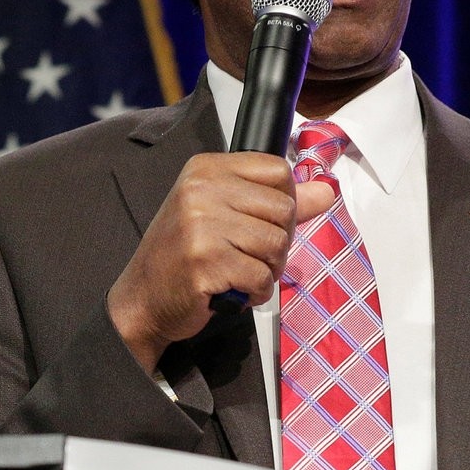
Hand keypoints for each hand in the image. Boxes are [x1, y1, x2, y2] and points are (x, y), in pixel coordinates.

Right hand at [107, 150, 338, 372]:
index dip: (283, 203)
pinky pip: (261, 277)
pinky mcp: (205, 263)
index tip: (261, 224)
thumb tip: (327, 190)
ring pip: (276, 244)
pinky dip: (256, 292)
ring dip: (268, 270)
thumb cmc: (184, 256)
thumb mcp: (224, 215)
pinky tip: (235, 291)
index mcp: (206, 169)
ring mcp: (201, 226)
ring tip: (241, 274)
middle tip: (249, 256)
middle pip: (283, 209)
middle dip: (278, 242)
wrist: (142, 299)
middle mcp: (201, 190)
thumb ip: (276, 201)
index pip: (278, 171)